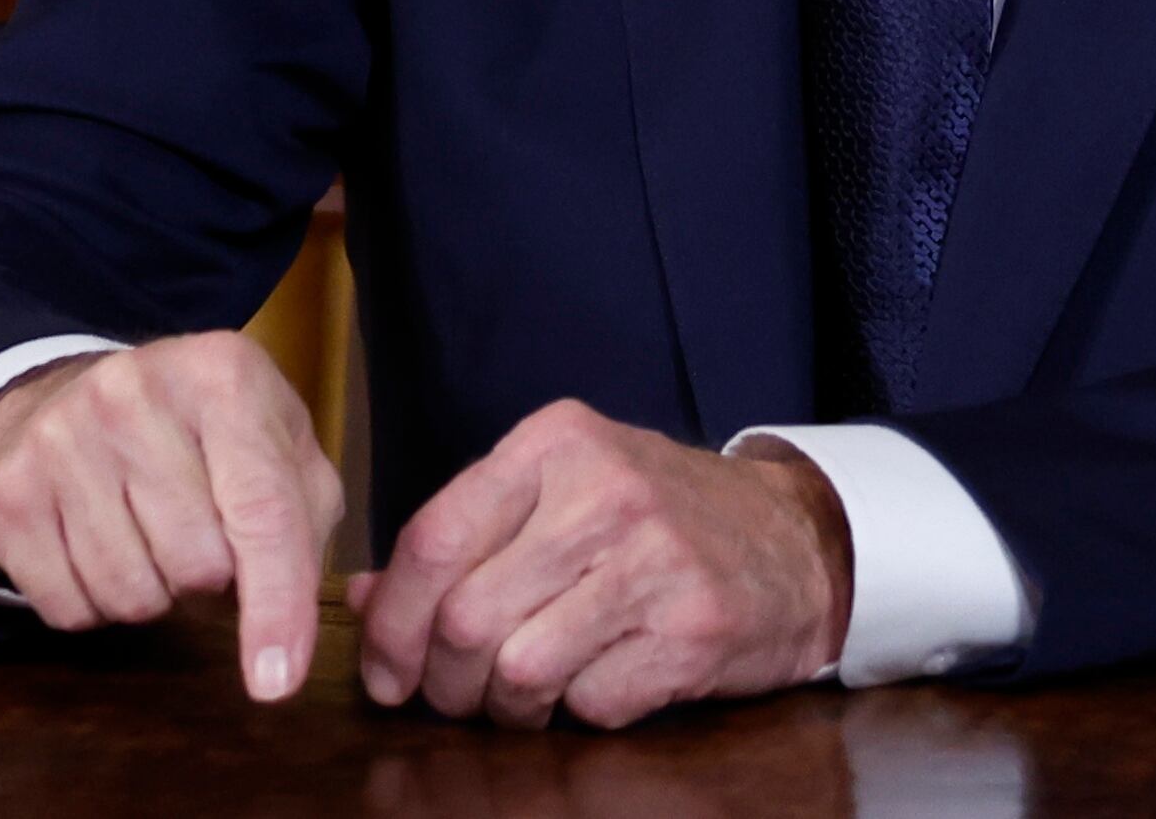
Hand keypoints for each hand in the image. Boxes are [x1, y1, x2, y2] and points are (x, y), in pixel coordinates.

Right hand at [0, 331, 343, 701]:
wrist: (83, 391)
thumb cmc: (208, 433)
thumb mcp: (281, 449)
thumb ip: (301, 533)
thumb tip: (278, 661)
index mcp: (221, 374)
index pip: (261, 511)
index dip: (276, 604)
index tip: (277, 681)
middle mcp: (132, 391)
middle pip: (196, 563)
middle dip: (212, 577)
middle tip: (201, 534)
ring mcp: (59, 437)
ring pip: (130, 594)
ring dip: (155, 592)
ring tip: (150, 535)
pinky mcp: (6, 490)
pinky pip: (68, 610)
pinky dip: (96, 605)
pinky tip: (101, 546)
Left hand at [348, 399, 852, 729]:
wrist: (795, 540)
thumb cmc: (660, 518)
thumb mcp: (561, 495)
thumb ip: (466, 536)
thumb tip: (360, 600)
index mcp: (557, 444)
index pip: (435, 538)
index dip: (391, 620)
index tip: (383, 671)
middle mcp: (604, 492)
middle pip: (467, 618)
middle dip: (442, 681)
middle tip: (450, 698)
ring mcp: (655, 561)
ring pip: (519, 670)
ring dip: (503, 709)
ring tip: (518, 700)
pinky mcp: (693, 629)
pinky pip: (589, 703)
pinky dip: (577, 712)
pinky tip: (595, 684)